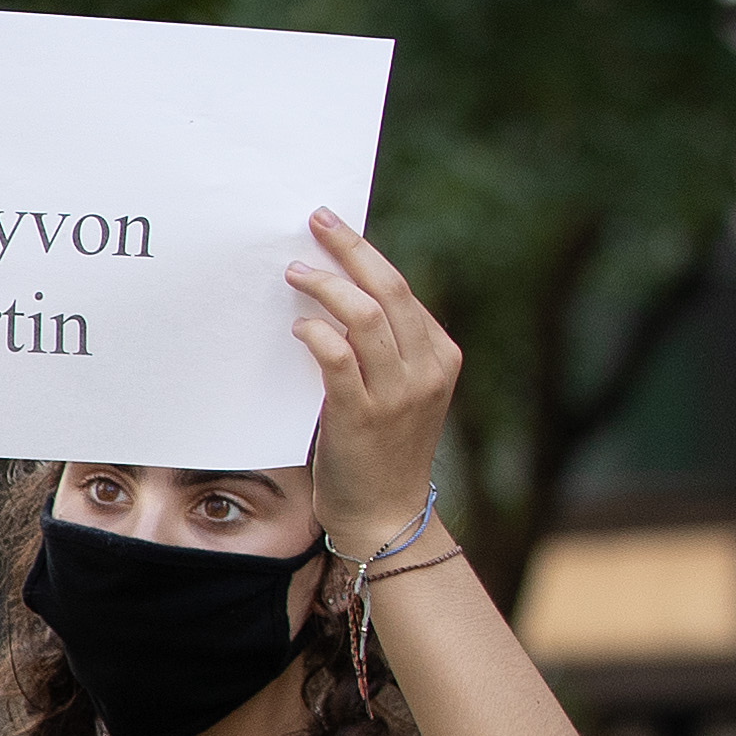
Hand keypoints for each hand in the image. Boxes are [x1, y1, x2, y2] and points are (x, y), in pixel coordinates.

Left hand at [288, 211, 459, 558]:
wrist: (385, 512)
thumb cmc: (379, 450)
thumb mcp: (395, 391)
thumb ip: (377, 351)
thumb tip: (332, 299)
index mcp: (440, 355)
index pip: (402, 290)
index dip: (365, 255)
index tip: (334, 228)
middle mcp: (427, 368)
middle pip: (389, 291)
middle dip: (350, 250)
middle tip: (316, 224)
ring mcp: (400, 392)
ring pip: (367, 317)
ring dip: (327, 288)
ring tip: (296, 273)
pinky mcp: (364, 415)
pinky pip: (340, 359)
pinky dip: (318, 335)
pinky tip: (298, 326)